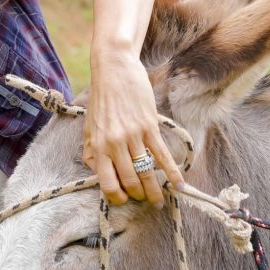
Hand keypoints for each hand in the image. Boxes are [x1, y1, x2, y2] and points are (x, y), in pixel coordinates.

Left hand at [83, 51, 184, 206]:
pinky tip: (179, 184)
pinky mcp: (149, 126)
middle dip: (139, 196)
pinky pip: (162, 154)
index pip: (107, 183)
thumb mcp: (89, 126)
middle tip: (145, 200)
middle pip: (130, 181)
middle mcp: (115, 144)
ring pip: (146, 172)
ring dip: (155, 190)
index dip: (117, 197)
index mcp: (98, 146)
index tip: (125, 200)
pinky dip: (172, 172)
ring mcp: (133, 135)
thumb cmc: (101, 98)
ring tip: (159, 200)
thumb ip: (91, 150)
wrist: (114, 69)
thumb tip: (96, 171)